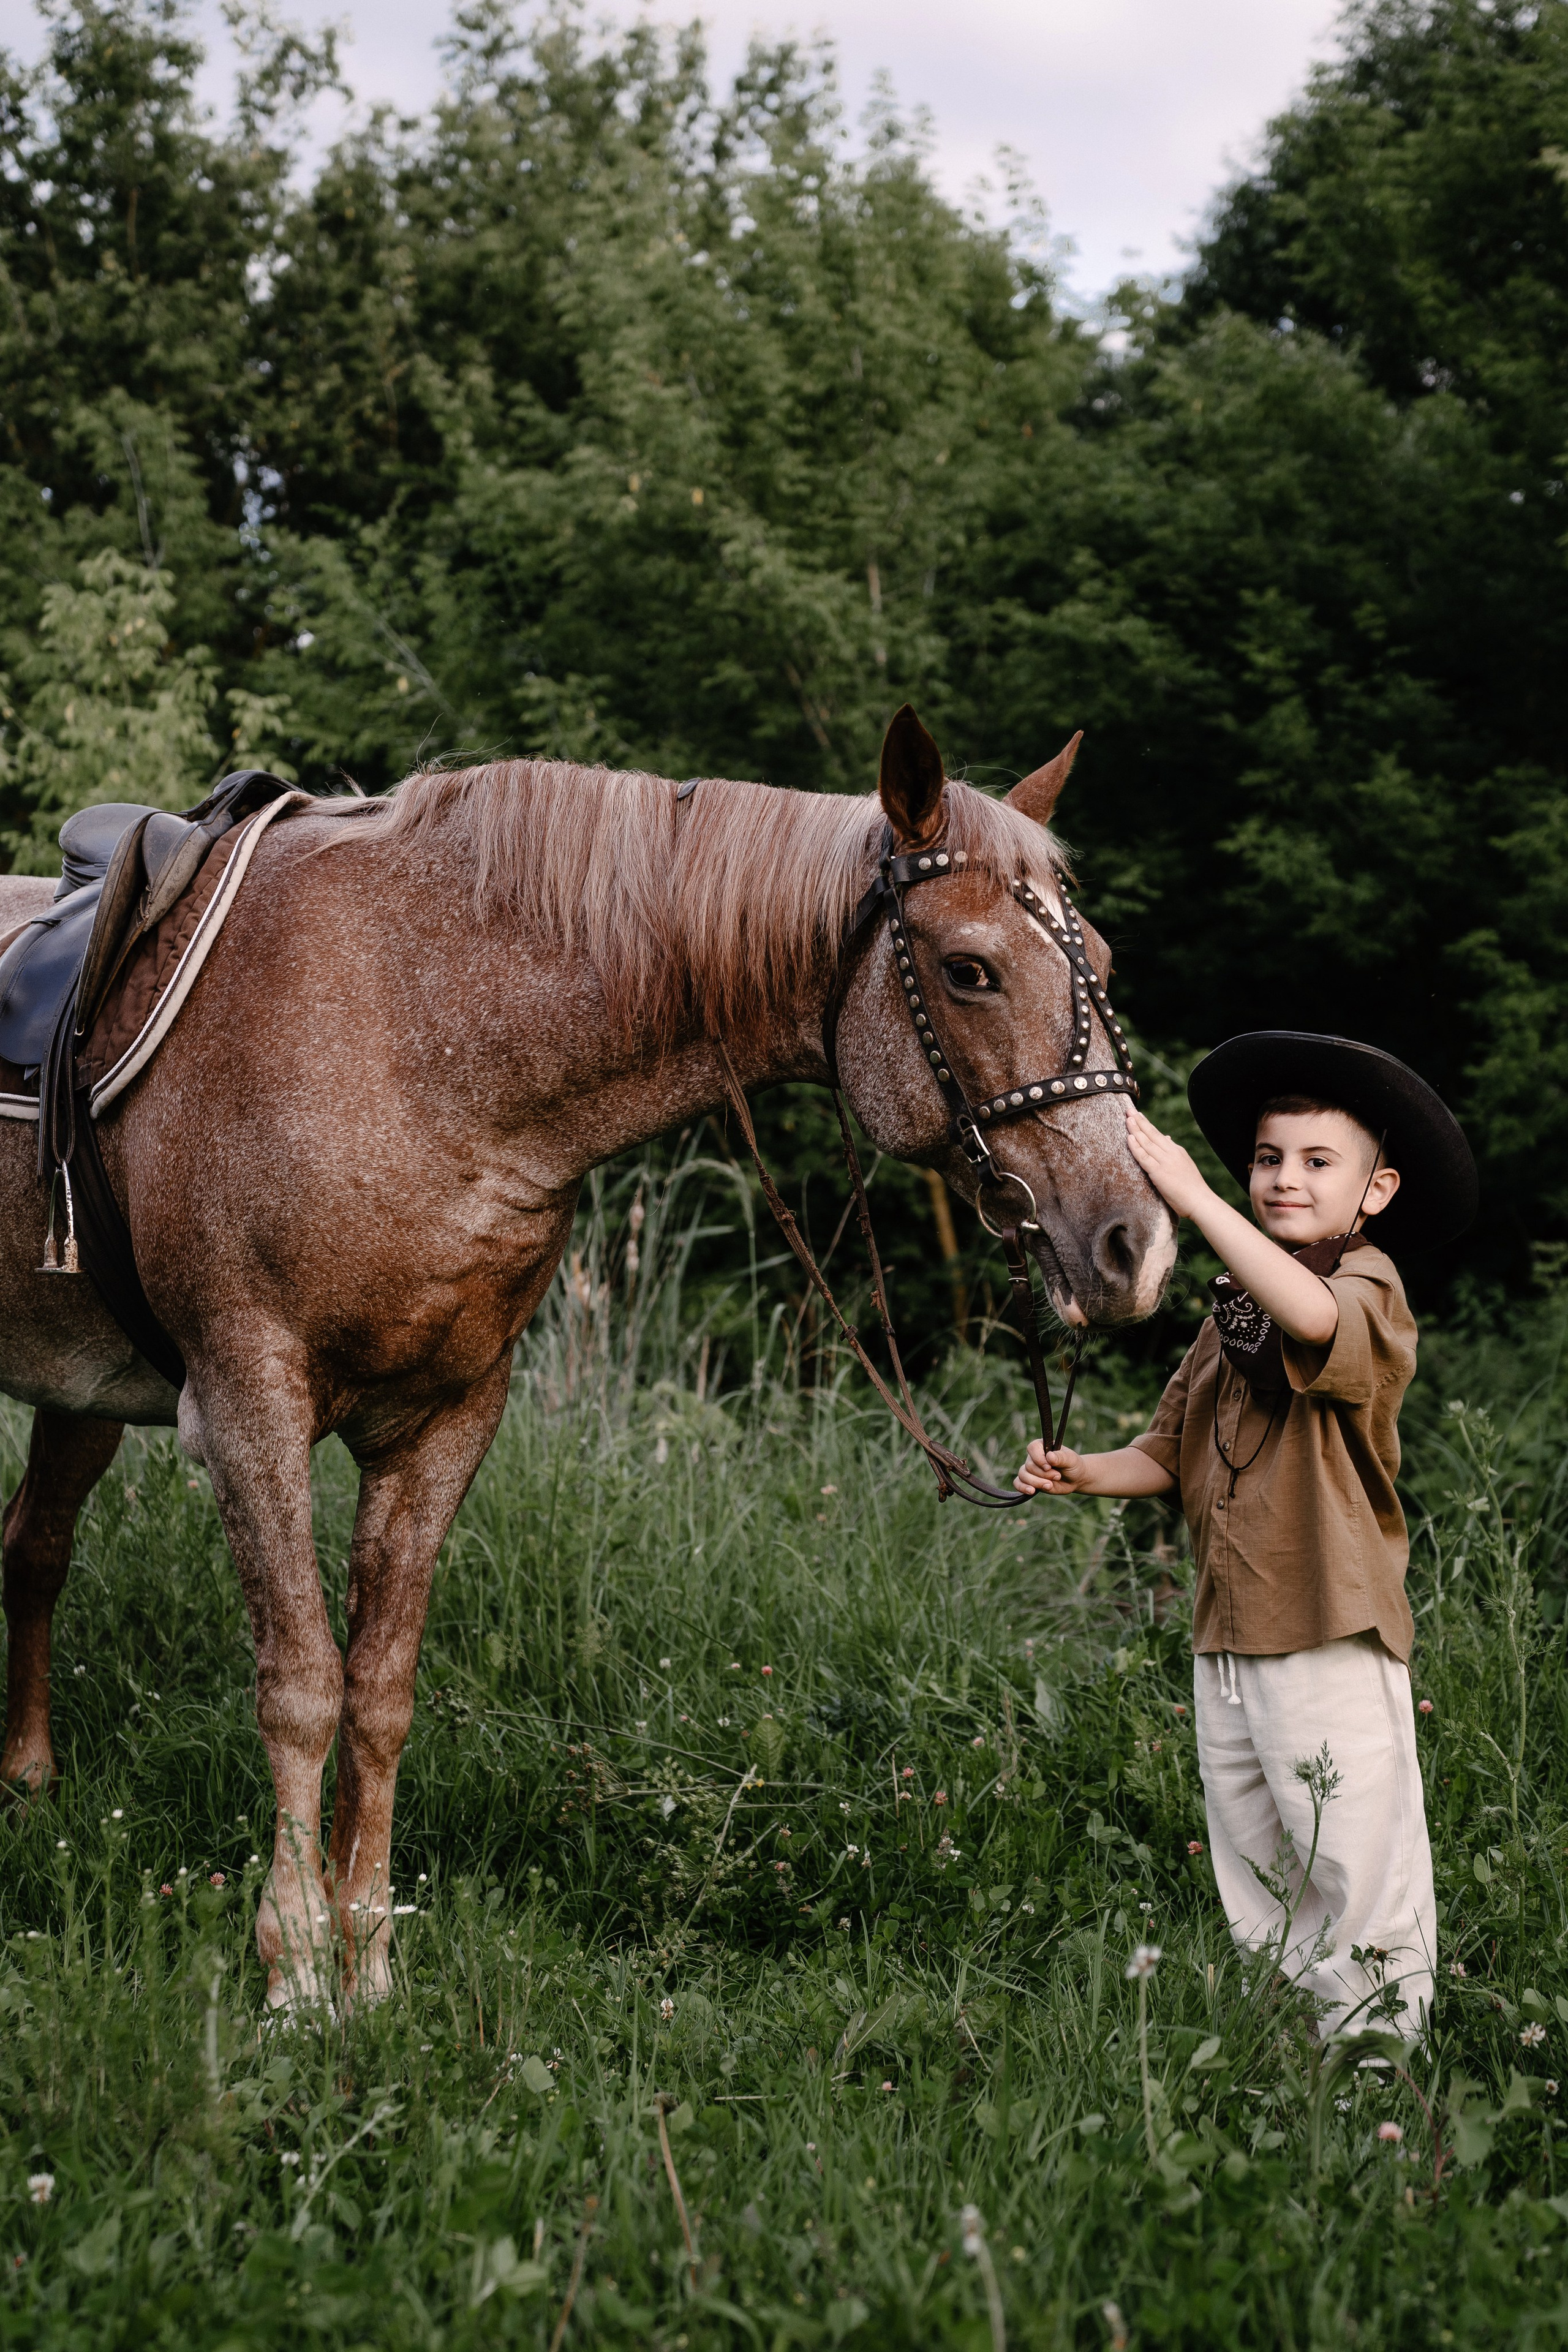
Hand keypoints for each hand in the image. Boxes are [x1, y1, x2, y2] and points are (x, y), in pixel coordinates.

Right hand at [1014, 1439, 1091, 1495]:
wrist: (1075, 1479)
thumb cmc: (1073, 1465)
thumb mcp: (1071, 1460)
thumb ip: (1061, 1457)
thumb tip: (1049, 1456)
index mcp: (1042, 1447)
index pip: (1032, 1448)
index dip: (1038, 1458)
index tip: (1049, 1466)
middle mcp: (1034, 1457)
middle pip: (1029, 1465)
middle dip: (1043, 1474)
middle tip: (1058, 1476)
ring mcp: (1031, 1470)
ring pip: (1023, 1475)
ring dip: (1036, 1482)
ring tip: (1050, 1485)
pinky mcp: (1029, 1482)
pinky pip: (1018, 1483)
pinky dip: (1022, 1488)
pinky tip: (1031, 1491)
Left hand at [1123, 1101, 1213, 1220]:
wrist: (1200, 1200)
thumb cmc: (1192, 1188)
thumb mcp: (1184, 1166)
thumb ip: (1173, 1154)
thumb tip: (1167, 1139)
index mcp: (1177, 1151)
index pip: (1159, 1135)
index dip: (1147, 1125)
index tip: (1138, 1116)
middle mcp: (1171, 1153)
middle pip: (1152, 1134)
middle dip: (1139, 1121)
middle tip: (1129, 1110)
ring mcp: (1165, 1162)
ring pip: (1146, 1142)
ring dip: (1135, 1130)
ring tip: (1127, 1118)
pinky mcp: (1159, 1173)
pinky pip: (1144, 1157)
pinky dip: (1135, 1147)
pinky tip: (1129, 1137)